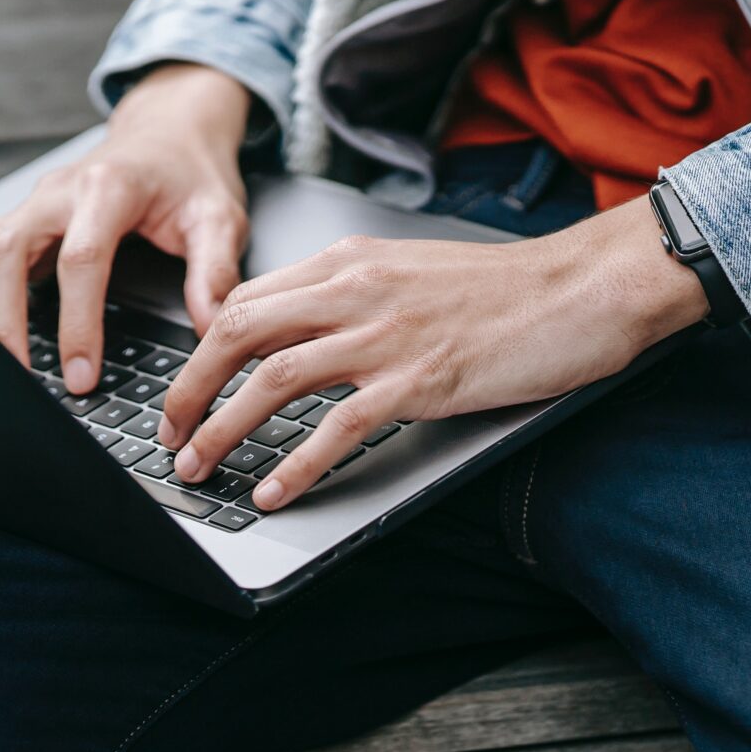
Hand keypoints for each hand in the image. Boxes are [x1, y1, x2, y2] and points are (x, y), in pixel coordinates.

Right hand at [0, 63, 251, 393]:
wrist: (166, 135)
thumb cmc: (189, 176)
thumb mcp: (218, 217)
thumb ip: (214, 271)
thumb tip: (210, 328)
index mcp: (108, 188)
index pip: (81, 258)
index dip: (77, 322)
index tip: (81, 375)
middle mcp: (56, 193)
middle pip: (6, 251)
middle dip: (4, 320)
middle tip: (21, 379)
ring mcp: (29, 206)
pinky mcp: (16, 220)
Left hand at [156, 196, 709, 509]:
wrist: (582, 288)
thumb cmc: (509, 288)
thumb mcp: (414, 272)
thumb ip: (356, 294)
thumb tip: (305, 329)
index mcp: (352, 261)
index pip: (249, 298)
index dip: (203, 347)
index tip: (186, 386)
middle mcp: (356, 290)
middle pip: (238, 331)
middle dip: (188, 387)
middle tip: (168, 432)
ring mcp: (385, 335)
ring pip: (271, 378)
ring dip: (222, 428)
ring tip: (198, 467)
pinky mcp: (419, 380)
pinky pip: (336, 427)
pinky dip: (295, 464)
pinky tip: (274, 491)